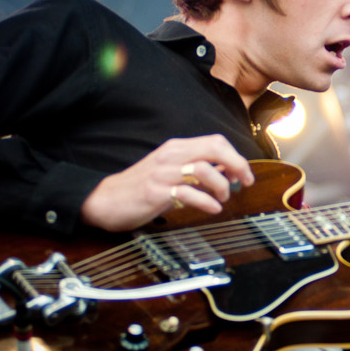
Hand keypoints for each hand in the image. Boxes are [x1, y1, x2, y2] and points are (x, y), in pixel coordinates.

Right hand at [80, 134, 254, 231]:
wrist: (104, 200)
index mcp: (177, 148)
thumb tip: (230, 172)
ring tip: (222, 199)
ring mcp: (162, 173)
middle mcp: (171, 156)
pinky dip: (206, 202)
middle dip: (237, 165)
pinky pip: (188, 193)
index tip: (245, 174)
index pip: (215, 141)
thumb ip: (199, 170)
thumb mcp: (172, 173)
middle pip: (214, 149)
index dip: (236, 156)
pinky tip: (212, 209)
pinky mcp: (155, 192)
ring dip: (221, 186)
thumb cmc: (142, 187)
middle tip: (244, 183)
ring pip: (204, 169)